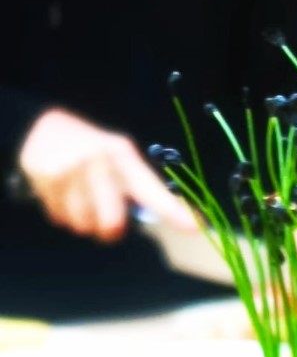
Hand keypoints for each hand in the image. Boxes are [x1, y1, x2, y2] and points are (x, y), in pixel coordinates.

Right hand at [17, 108, 196, 241]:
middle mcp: (96, 162)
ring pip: (83, 225)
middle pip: (112, 224)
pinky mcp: (43, 179)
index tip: (195, 227)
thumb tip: (179, 222)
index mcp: (122, 156)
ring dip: (85, 221)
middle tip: (108, 221)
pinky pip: (60, 218)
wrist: (39, 126)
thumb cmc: (93, 151)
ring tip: (81, 199)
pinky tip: (63, 194)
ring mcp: (67, 171)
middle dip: (111, 230)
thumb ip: (142, 190)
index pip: (151, 191)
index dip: (173, 212)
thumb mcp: (121, 160)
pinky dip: (63, 213)